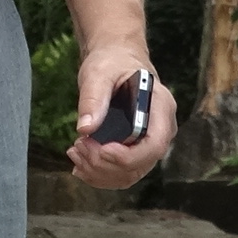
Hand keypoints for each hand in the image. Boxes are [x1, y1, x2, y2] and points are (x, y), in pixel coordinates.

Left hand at [65, 40, 177, 189]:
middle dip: (105, 163)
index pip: (154, 145)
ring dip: (98, 172)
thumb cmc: (112, 63)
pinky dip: (98, 175)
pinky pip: (121, 175)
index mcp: (161, 107)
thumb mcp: (99, 73)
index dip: (128, 156)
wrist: (116, 61)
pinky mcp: (135, 151)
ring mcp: (149, 144)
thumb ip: (93, 98)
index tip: (101, 149)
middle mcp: (161, 130)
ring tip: (75, 151)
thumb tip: (85, 128)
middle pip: (140, 165)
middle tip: (78, 145)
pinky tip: (79, 163)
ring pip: (128, 175)